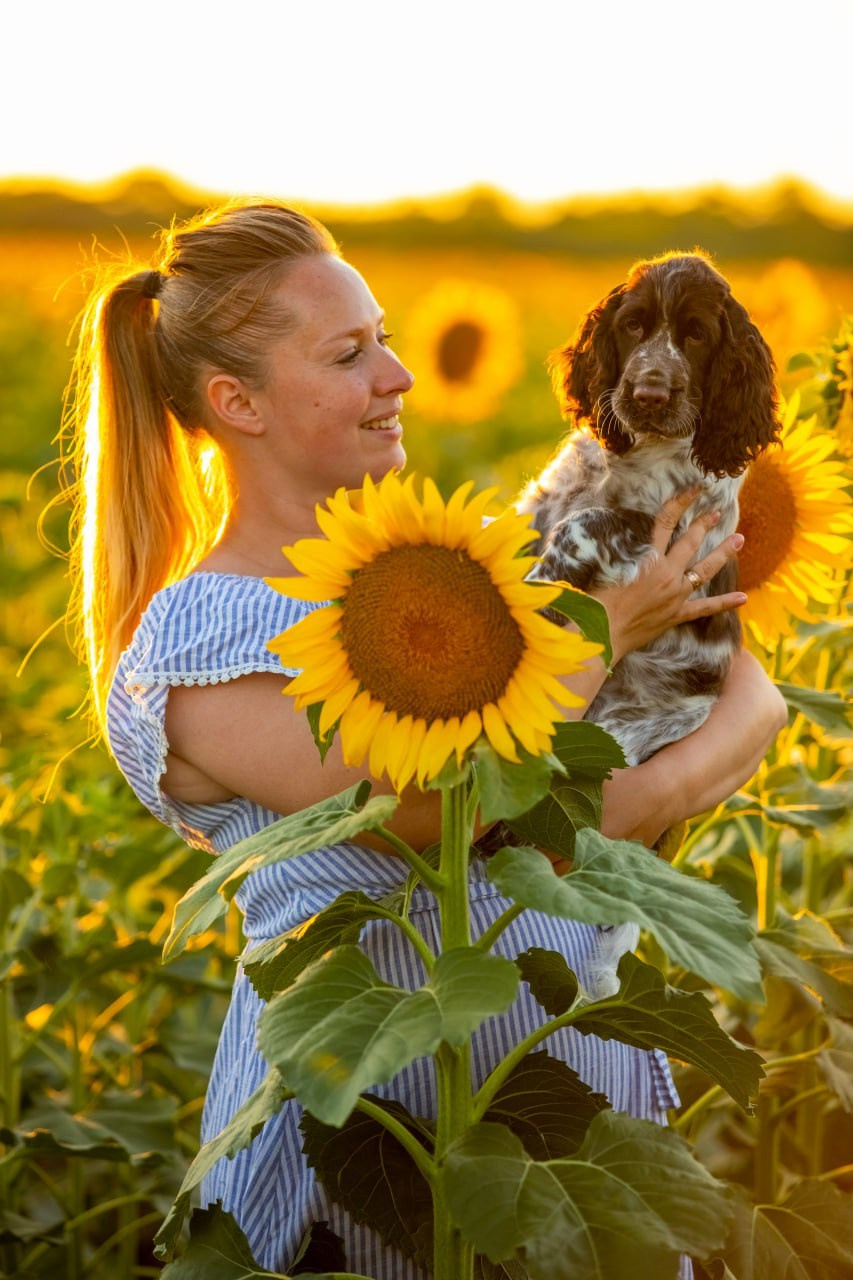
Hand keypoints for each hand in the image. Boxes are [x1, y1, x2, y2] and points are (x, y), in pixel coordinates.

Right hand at [594, 488, 746, 662]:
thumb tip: (626, 539)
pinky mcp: (676, 615)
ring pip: (704, 571)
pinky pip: (705, 608)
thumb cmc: (596, 601)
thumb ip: (620, 552)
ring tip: (738, 540)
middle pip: (690, 543)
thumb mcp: (605, 567)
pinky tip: (743, 597)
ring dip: (723, 554)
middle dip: (704, 525)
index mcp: (647, 559)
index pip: (666, 522)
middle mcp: (666, 574)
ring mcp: (675, 595)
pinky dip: (724, 603)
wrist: (602, 633)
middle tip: (717, 513)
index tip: (693, 490)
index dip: (680, 503)